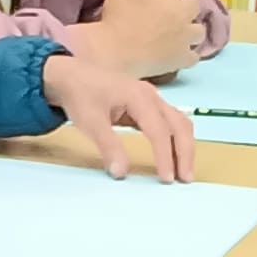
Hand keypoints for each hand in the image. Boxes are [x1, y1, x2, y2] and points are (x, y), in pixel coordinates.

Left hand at [41, 51, 196, 182]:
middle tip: (185, 179)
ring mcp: (151, 100)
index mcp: (139, 97)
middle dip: (185, 153)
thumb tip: (121, 172)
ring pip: (178, 123)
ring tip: (183, 172)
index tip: (166, 178)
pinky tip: (173, 156)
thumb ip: (108, 146)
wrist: (71, 76)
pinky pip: (170, 123)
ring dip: (184, 147)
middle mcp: (151, 97)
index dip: (165, 156)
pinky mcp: (147, 106)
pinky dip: (175, 140)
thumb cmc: (80, 95)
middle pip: (179, 125)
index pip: (159, 130)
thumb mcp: (90, 122)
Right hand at [86, 0, 202, 80]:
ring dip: (191, 31)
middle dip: (185, 8)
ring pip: (199, 31)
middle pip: (194, 5)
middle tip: (172, 15)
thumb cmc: (115, 22)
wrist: (115, 54)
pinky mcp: (182, 58)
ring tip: (180, 36)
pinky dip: (188, 56)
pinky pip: (194, 57)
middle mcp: (181, 14)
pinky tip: (178, 56)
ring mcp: (185, 38)